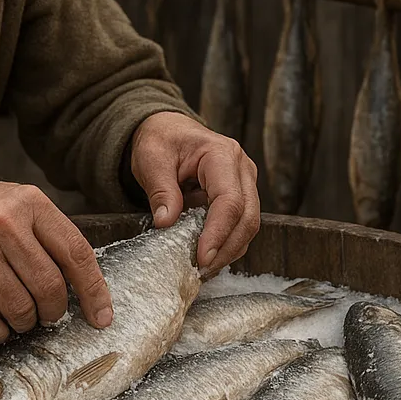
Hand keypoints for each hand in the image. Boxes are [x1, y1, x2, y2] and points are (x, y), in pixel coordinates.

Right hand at [0, 174, 112, 343]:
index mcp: (30, 202)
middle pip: (50, 286)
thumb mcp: (12, 202)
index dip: (94, 290)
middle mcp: (6, 221)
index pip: (76, 251)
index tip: (102, 317)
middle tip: (47, 316)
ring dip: (24, 324)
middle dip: (54, 312)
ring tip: (19, 318)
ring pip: (20, 307)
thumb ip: (43, 232)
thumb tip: (82, 280)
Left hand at [129, 112, 260, 274]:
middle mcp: (241, 167)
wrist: (167, 129)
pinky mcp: (240, 194)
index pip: (229, 201)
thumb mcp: (152, 159)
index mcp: (222, 154)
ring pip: (249, 224)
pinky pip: (240, 224)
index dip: (218, 233)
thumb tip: (165, 222)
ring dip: (229, 249)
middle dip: (227, 248)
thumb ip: (160, 189)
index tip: (202, 258)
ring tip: (203, 268)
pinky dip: (227, 243)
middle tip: (202, 270)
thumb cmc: (161, 140)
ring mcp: (244, 181)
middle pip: (247, 217)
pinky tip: (208, 255)